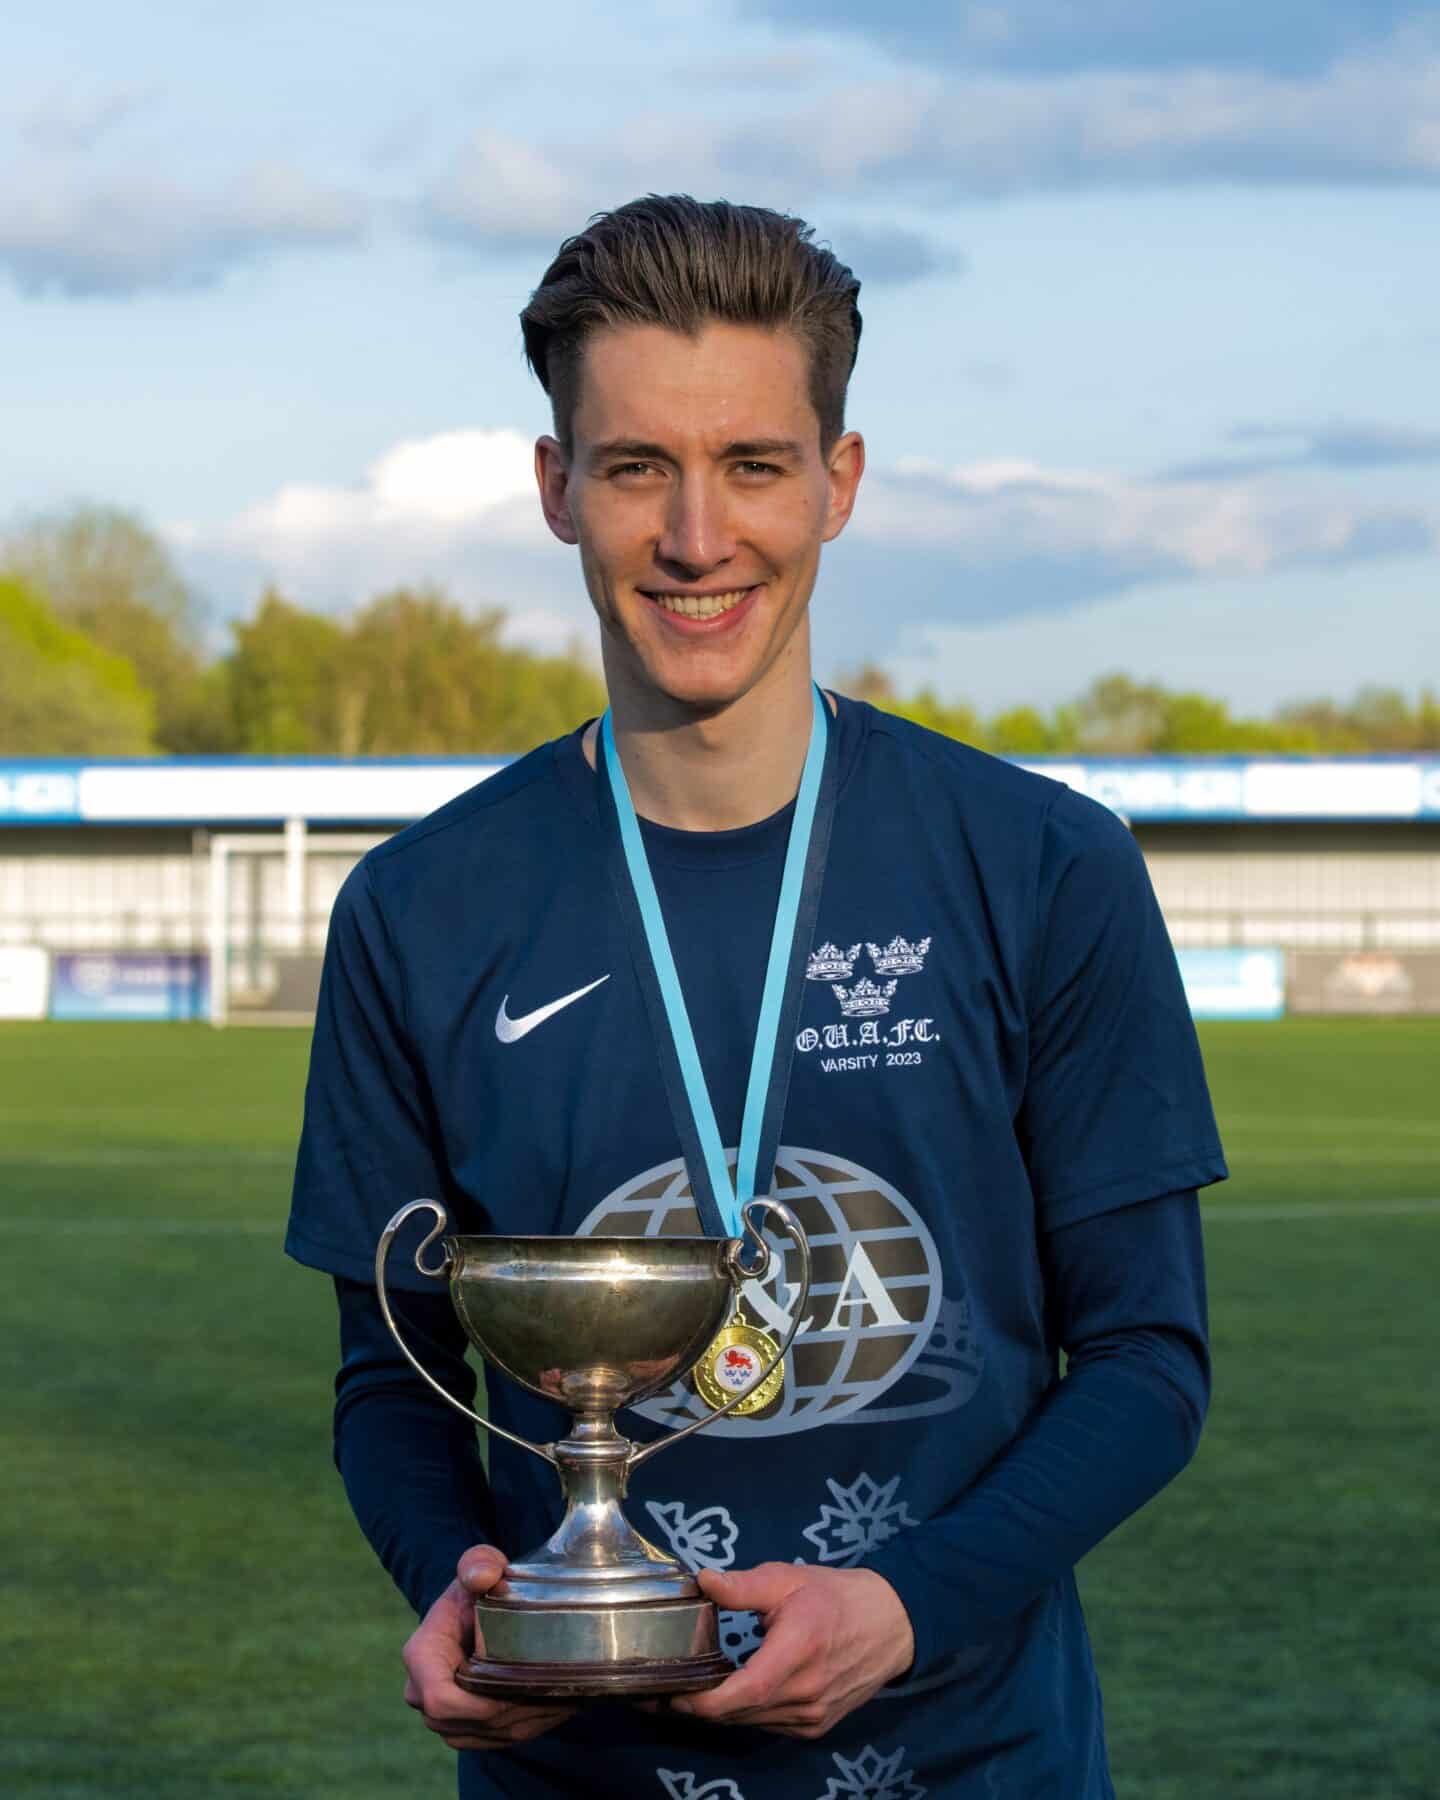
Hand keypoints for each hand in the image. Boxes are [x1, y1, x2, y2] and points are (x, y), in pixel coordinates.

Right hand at [402, 1546, 576, 1750]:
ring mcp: (440, 1716)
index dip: (477, 1705)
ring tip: (562, 1699)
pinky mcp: (460, 1729)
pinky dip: (525, 1728)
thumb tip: (483, 1577)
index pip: (439, 1699)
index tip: (518, 1689)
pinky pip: (491, 1742)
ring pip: (483, 1735)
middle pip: (466, 1722)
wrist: (473, 1610)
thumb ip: (479, 1562)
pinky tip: (553, 1707)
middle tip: (554, 1691)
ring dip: (524, 1722)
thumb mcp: (480, 1565)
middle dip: (511, 1712)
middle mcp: (421, 1692)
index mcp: (421, 1654)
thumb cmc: (478, 1587)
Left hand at [670, 1562, 914, 1738]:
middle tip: (666, 1689)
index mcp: (796, 1652)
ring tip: (692, 1691)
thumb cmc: (835, 1596)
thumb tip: (702, 1581)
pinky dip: (747, 1713)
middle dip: (699, 1706)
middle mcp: (805, 1693)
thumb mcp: (788, 1579)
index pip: (741, 1694)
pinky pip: (770, 1725)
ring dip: (721, 1712)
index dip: (701, 1702)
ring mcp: (813, 1715)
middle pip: (739, 1714)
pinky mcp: (817, 1725)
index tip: (670, 1693)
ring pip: (752, 1723)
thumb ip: (743, 1585)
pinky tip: (732, 1694)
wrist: (890, 1623)